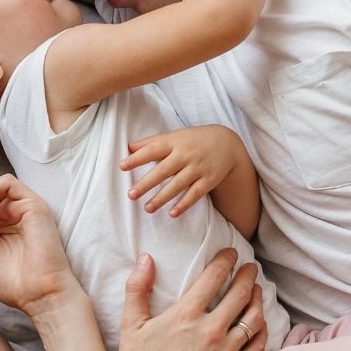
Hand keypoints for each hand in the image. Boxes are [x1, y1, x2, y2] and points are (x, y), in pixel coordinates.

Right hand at [114, 248, 266, 350]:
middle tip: (251, 267)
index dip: (226, 260)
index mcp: (187, 314)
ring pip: (253, 318)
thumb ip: (137, 288)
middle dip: (248, 275)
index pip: (215, 276)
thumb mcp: (131, 324)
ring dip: (258, 300)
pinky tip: (260, 323)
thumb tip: (145, 258)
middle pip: (241, 293)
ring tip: (258, 291)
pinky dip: (262, 330)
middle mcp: (212, 329)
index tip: (231, 253)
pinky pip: (257, 346)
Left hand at [120, 126, 242, 216]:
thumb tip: (128, 147)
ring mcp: (198, 167)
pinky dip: (184, 204)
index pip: (153, 150)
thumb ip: (152, 142)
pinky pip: (195, 194)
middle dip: (146, 183)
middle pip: (163, 170)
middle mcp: (186, 154)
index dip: (137, 158)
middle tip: (131, 195)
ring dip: (162, 198)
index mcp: (174, 142)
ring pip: (178, 185)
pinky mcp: (209, 179)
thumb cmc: (194, 140)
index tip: (122, 167)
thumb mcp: (175, 136)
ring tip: (147, 208)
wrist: (228, 143)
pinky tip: (172, 214)